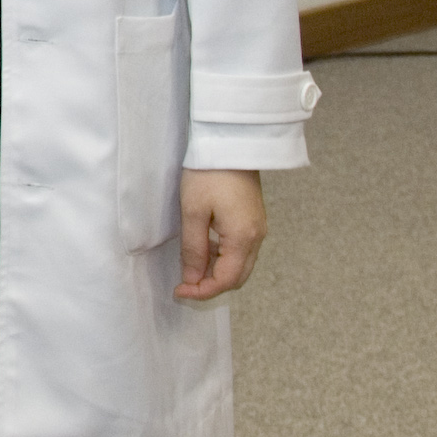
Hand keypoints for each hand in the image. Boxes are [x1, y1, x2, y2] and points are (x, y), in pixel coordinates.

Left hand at [176, 169, 265, 299]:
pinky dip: (223, 258)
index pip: (226, 280)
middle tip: (183, 284)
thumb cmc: (207, 175)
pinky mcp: (254, 221)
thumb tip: (192, 280)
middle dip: (211, 286)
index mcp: (243, 239)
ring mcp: (258, 230)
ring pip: (240, 266)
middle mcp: (257, 239)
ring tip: (190, 267)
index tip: (178, 292)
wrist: (230, 144)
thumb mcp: (193, 212)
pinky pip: (241, 251)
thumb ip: (194, 249)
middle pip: (237, 278)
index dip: (202, 291)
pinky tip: (204, 249)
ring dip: (217, 272)